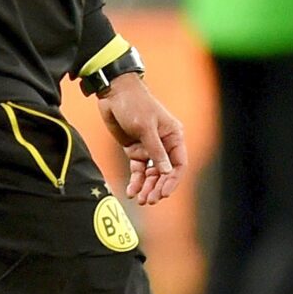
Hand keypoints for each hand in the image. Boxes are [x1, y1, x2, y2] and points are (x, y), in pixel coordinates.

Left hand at [97, 74, 186, 205]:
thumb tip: (167, 172)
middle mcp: (164, 145)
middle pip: (165, 173)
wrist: (114, 93)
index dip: (173, 180)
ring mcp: (149, 149)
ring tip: (140, 200)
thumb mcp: (146, 127)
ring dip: (147, 187)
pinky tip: (131, 192)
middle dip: (158, 187)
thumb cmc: (134, 105)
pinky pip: (138, 170)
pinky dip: (135, 181)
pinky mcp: (134, 150)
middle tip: (149, 200)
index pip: (179, 164)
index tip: (164, 193)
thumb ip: (156, 150)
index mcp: (173, 136)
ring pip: (151, 174)